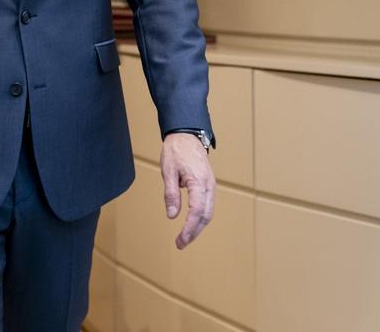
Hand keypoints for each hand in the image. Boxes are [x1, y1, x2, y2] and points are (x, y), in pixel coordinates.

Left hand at [160, 132, 216, 249]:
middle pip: (205, 216)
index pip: (196, 211)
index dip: (188, 228)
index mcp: (199, 181)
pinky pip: (207, 205)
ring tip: (185, 238)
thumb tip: (172, 215)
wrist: (187, 135)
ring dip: (198, 227)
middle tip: (180, 244)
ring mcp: (210, 185)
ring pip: (208, 212)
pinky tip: (191, 224)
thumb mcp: (168, 171)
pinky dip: (201, 218)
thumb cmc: (176, 150)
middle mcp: (209, 185)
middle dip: (194, 232)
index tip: (180, 240)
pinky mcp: (208, 185)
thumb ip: (171, 194)